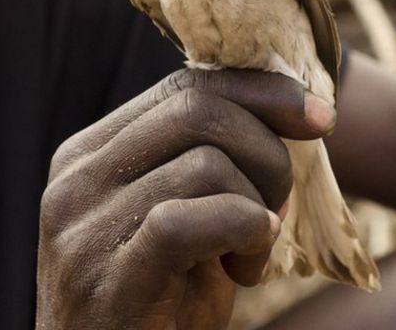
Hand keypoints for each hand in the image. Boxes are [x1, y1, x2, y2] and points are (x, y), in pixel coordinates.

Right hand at [36, 69, 336, 329]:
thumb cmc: (156, 306)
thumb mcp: (180, 220)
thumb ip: (203, 163)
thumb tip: (288, 104)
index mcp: (88, 154)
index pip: (183, 88)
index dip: (260, 92)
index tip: (321, 117)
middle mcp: (75, 179)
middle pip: (197, 111)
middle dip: (267, 153)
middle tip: (277, 211)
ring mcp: (82, 227)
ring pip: (206, 164)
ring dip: (256, 211)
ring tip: (247, 260)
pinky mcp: (105, 276)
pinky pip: (191, 221)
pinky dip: (241, 232)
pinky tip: (246, 268)